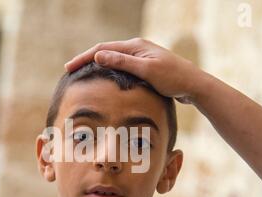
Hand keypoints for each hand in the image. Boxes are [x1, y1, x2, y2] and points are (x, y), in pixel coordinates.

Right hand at [64, 38, 205, 103]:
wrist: (193, 84)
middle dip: (87, 60)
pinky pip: (121, 66)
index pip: (102, 49)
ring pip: (113, 59)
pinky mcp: (145, 67)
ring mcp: (140, 57)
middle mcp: (136, 48)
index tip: (69, 67)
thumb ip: (122, 62)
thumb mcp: (146, 70)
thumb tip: (97, 56)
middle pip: (105, 52)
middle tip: (70, 70)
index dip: (84, 58)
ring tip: (82, 73)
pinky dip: (108, 71)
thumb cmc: (172, 78)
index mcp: (135, 46)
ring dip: (97, 64)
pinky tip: (104, 79)